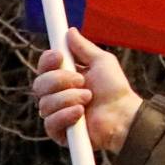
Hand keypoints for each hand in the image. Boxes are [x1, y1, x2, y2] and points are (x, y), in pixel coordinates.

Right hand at [33, 28, 143, 151]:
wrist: (125, 115)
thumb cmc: (115, 89)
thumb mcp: (102, 62)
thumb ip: (84, 48)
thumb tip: (69, 31)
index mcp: (64, 78)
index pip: (43, 68)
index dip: (47, 60)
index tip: (59, 56)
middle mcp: (57, 96)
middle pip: (39, 84)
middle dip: (60, 80)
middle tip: (81, 81)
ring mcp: (57, 114)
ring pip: (45, 103)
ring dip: (69, 98)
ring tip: (89, 99)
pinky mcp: (59, 133)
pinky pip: (49, 123)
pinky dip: (66, 115)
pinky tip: (81, 113)